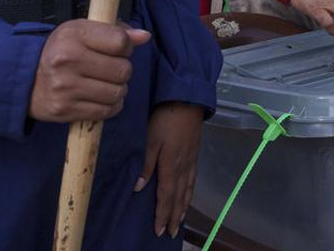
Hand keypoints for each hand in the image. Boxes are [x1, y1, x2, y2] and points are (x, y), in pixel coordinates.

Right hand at [29, 20, 149, 122]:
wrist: (26, 80)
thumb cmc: (62, 51)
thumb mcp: (83, 31)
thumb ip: (116, 31)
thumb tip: (144, 36)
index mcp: (73, 35)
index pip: (120, 42)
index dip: (126, 47)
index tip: (117, 49)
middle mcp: (67, 60)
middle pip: (123, 70)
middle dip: (122, 70)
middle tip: (108, 69)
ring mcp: (65, 87)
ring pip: (117, 92)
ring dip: (117, 89)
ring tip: (104, 83)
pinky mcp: (65, 109)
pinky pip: (106, 111)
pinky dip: (110, 105)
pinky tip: (99, 97)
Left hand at [135, 103, 203, 237]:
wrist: (188, 100)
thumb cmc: (165, 117)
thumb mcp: (150, 138)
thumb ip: (145, 163)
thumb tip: (138, 187)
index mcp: (170, 165)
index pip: (166, 195)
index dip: (162, 214)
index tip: (159, 230)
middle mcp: (183, 166)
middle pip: (178, 197)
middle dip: (174, 216)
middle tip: (170, 233)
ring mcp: (191, 160)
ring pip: (188, 189)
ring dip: (183, 207)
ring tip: (180, 221)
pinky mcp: (194, 153)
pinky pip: (193, 179)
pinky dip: (191, 192)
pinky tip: (189, 195)